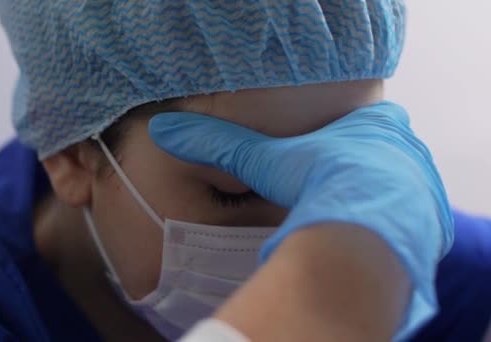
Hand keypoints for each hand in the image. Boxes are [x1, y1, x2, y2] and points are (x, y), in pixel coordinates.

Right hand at [149, 100, 451, 276]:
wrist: (369, 224)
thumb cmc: (322, 178)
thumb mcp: (265, 161)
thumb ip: (220, 146)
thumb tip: (167, 129)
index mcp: (372, 124)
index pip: (361, 121)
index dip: (339, 138)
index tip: (323, 155)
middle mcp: (403, 149)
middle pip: (378, 153)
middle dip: (356, 170)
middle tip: (331, 189)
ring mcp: (419, 184)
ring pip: (394, 186)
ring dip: (371, 199)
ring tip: (345, 217)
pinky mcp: (427, 219)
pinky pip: (407, 218)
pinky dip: (385, 226)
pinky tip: (364, 238)